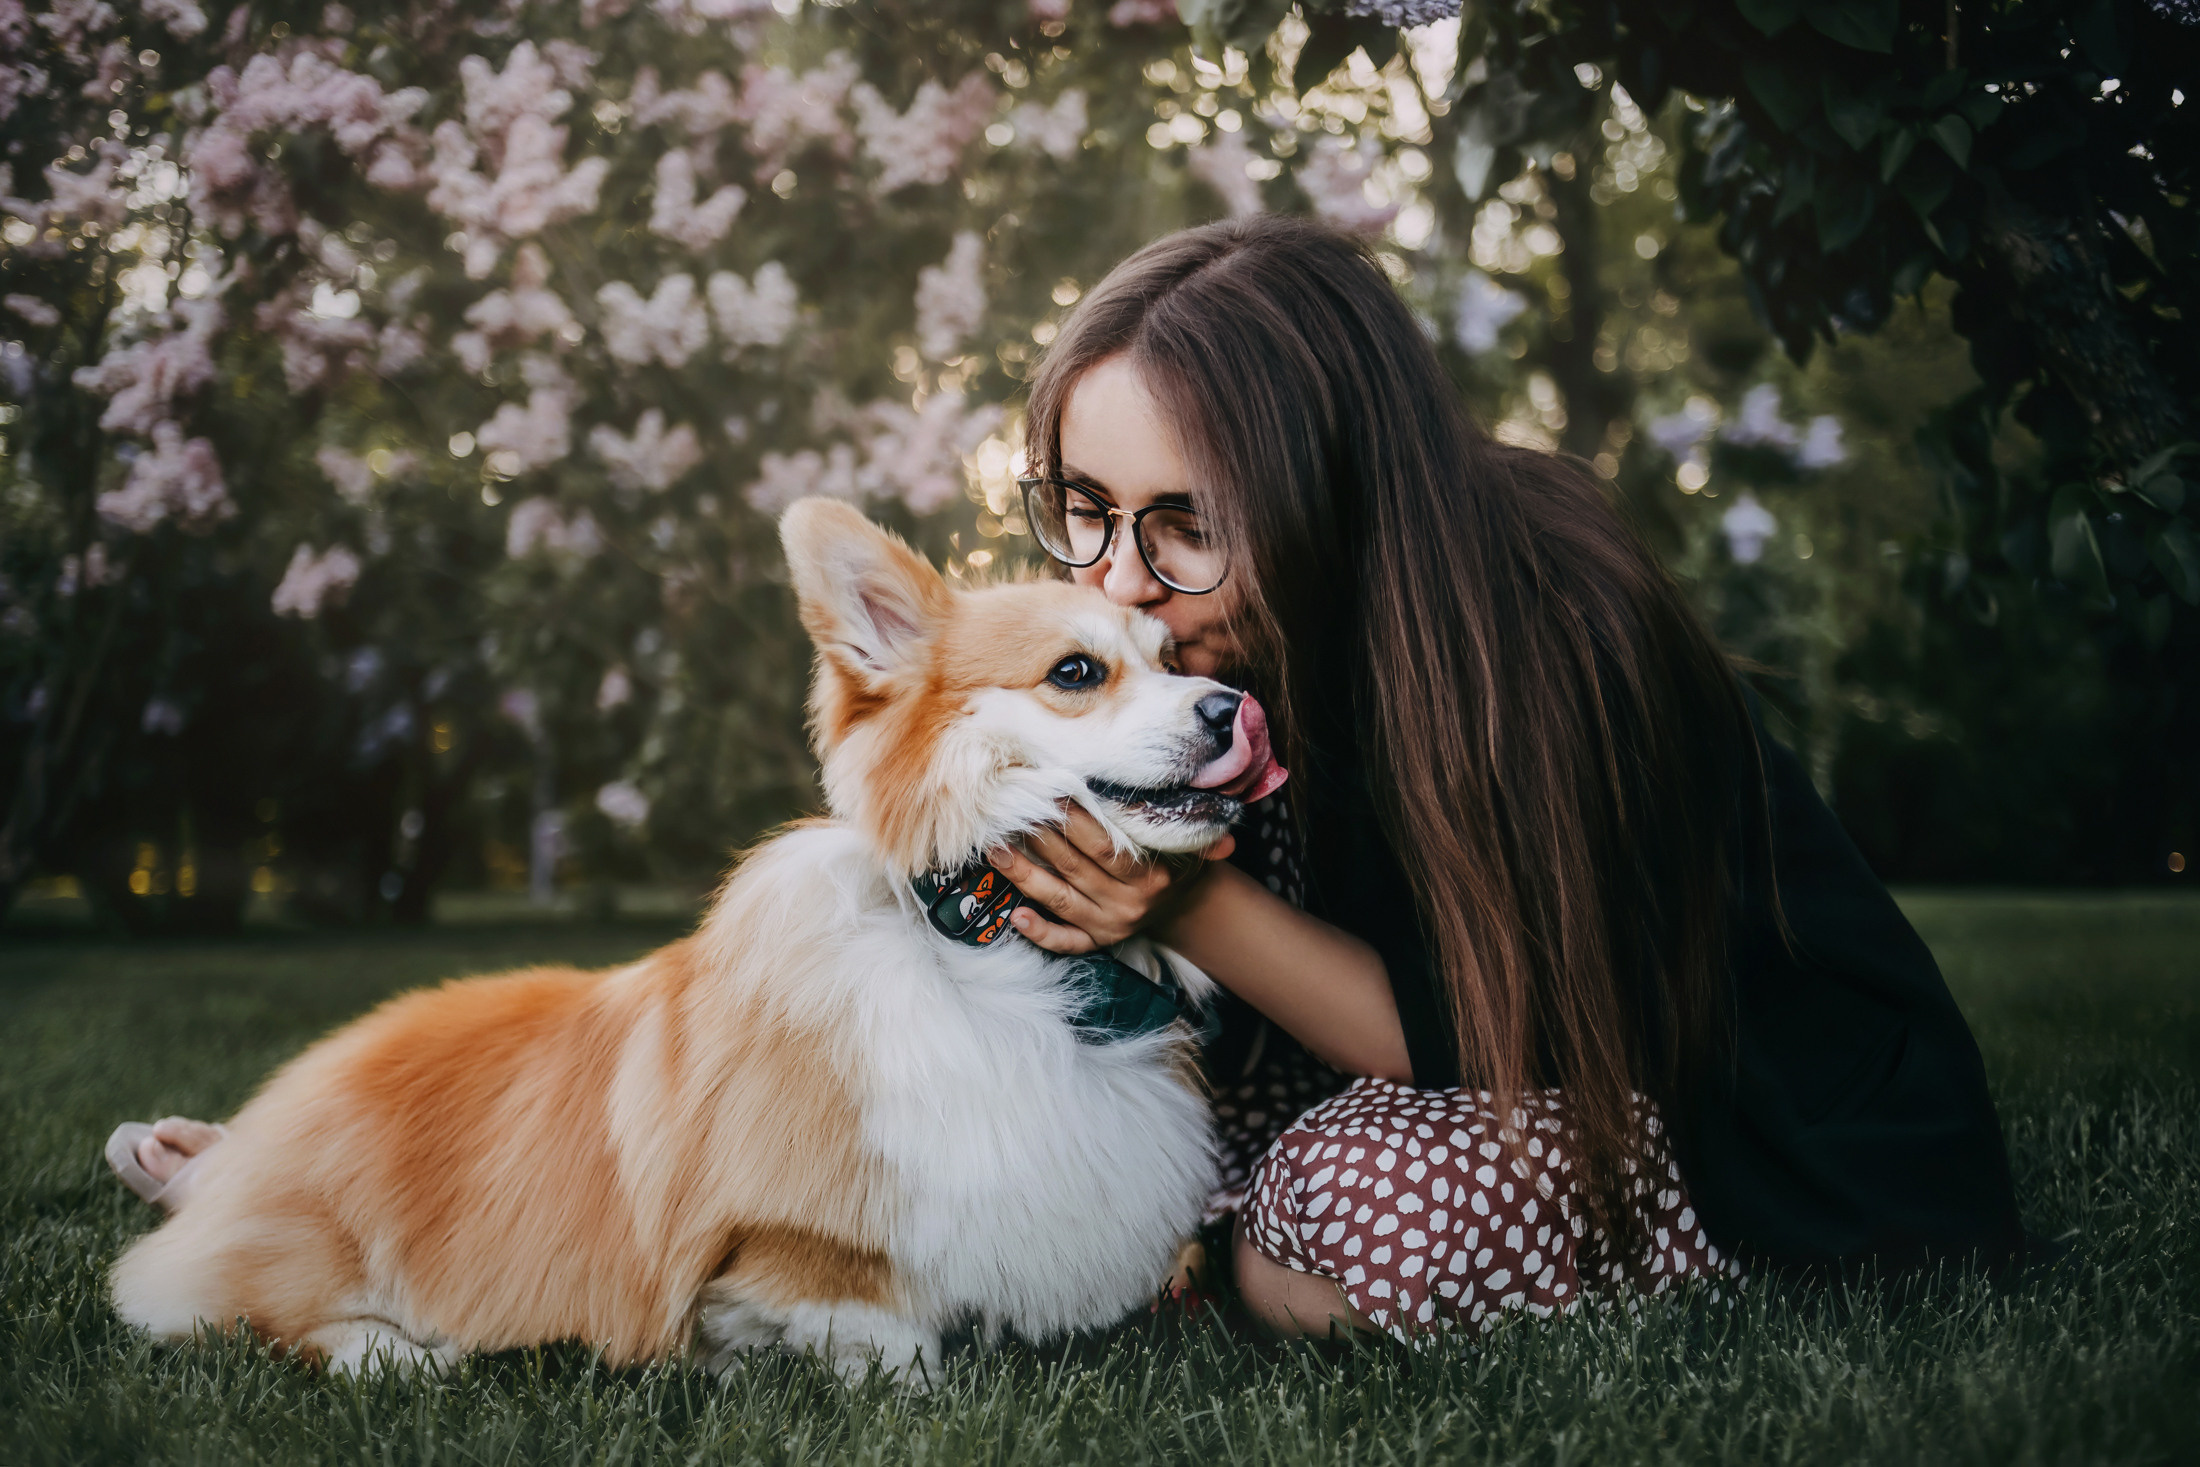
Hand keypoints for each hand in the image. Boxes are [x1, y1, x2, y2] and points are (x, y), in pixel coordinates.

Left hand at [987, 804, 1235, 954]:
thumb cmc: (1179, 861)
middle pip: (1074, 868)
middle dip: (1039, 838)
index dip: (1076, 821)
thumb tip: (1226, 837)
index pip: (1106, 847)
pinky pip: (1065, 942)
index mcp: (1151, 877)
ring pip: (1058, 899)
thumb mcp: (1195, 849)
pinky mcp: (1097, 942)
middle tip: (1009, 811)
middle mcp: (1127, 904)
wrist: (1184, 904)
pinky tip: (1014, 916)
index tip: (1050, 792)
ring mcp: (1109, 925)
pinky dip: (1040, 932)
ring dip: (1024, 875)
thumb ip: (1207, 840)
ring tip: (995, 850)